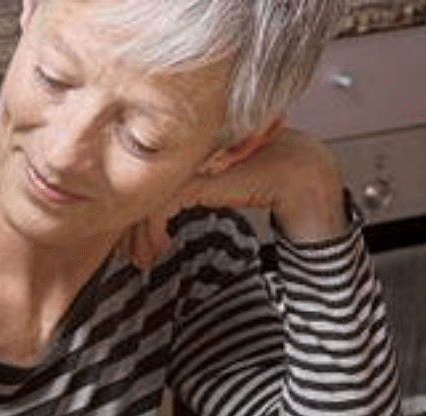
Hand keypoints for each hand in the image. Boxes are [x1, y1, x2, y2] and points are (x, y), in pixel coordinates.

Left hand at [121, 127, 348, 267]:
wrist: (297, 175)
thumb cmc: (257, 180)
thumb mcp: (212, 187)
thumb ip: (185, 193)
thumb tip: (152, 219)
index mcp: (183, 149)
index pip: (140, 180)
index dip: (131, 214)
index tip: (130, 242)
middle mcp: (181, 152)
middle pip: (136, 191)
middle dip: (128, 229)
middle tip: (130, 255)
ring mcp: (188, 163)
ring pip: (145, 201)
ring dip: (140, 236)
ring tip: (145, 258)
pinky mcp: (197, 177)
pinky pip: (160, 207)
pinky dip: (154, 232)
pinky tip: (161, 248)